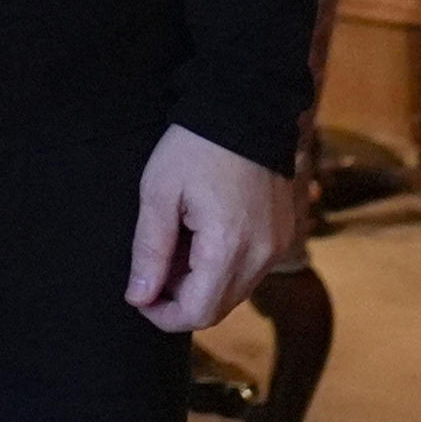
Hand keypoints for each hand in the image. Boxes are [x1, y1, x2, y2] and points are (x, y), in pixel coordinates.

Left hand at [126, 123, 297, 335]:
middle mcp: (262, 256)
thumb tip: (138, 297)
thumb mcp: (159, 193)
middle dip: (179, 298)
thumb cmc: (196, 145)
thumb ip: (149, 251)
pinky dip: (222, 266)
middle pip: (217, 308)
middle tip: (154, 263)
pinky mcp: (281, 234)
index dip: (163, 315)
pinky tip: (201, 233)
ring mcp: (277, 246)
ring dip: (200, 282)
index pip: (197, 313)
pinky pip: (249, 270)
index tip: (139, 294)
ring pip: (233, 291)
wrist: (246, 107)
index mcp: (229, 247)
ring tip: (177, 241)